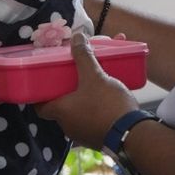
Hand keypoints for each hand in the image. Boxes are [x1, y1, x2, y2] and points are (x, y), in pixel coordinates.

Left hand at [36, 32, 137, 147]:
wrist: (135, 136)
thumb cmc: (107, 106)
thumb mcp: (95, 76)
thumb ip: (84, 56)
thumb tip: (77, 36)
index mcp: (61, 112)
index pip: (39, 106)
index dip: (40, 94)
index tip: (46, 82)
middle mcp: (68, 126)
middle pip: (62, 104)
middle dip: (70, 88)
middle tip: (76, 74)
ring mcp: (84, 134)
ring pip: (80, 109)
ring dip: (86, 94)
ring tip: (98, 78)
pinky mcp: (100, 137)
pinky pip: (94, 117)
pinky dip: (98, 105)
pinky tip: (110, 93)